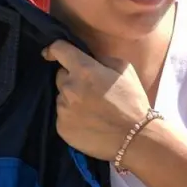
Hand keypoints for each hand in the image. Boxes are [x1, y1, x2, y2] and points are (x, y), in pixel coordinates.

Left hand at [42, 40, 150, 161]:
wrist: (134, 138)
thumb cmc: (133, 101)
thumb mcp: (124, 69)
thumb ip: (102, 58)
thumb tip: (88, 56)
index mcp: (83, 69)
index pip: (58, 49)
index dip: (55, 49)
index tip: (52, 53)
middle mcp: (68, 87)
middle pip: (60, 76)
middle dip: (72, 79)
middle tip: (90, 90)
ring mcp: (63, 109)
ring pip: (61, 97)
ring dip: (72, 99)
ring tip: (92, 110)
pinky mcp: (61, 127)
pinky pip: (62, 116)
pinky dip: (72, 117)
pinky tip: (88, 123)